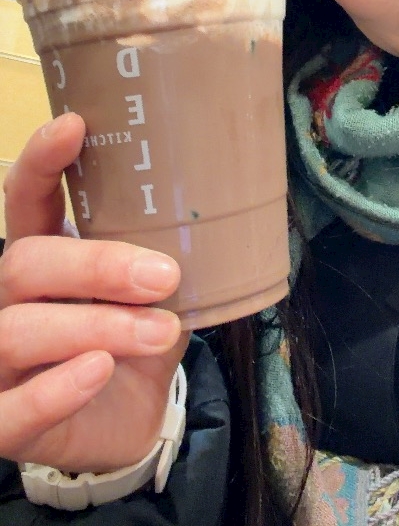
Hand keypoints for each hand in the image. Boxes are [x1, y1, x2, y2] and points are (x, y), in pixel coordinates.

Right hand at [0, 113, 188, 473]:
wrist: (130, 421)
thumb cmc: (139, 341)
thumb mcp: (160, 293)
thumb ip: (173, 256)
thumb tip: (227, 201)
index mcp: (46, 259)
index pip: (27, 200)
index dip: (43, 162)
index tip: (76, 126)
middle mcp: (9, 302)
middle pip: (24, 262)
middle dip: (95, 265)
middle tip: (163, 278)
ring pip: (18, 330)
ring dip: (98, 326)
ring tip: (162, 331)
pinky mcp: (5, 420)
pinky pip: (10, 410)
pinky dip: (57, 388)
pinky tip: (99, 372)